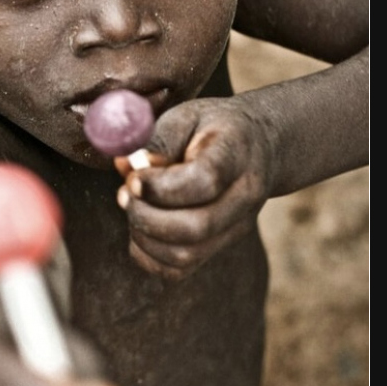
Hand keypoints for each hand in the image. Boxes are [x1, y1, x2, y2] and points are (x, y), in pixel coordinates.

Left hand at [114, 97, 273, 278]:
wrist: (262, 146)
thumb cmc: (214, 128)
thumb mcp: (187, 115)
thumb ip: (158, 140)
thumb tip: (128, 167)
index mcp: (236, 154)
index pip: (204, 181)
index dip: (161, 187)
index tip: (132, 178)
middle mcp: (244, 196)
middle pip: (196, 227)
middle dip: (147, 216)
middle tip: (125, 194)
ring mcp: (236, 227)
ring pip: (186, 255)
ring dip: (144, 237)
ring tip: (132, 207)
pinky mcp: (220, 246)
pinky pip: (179, 270)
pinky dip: (148, 256)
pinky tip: (140, 227)